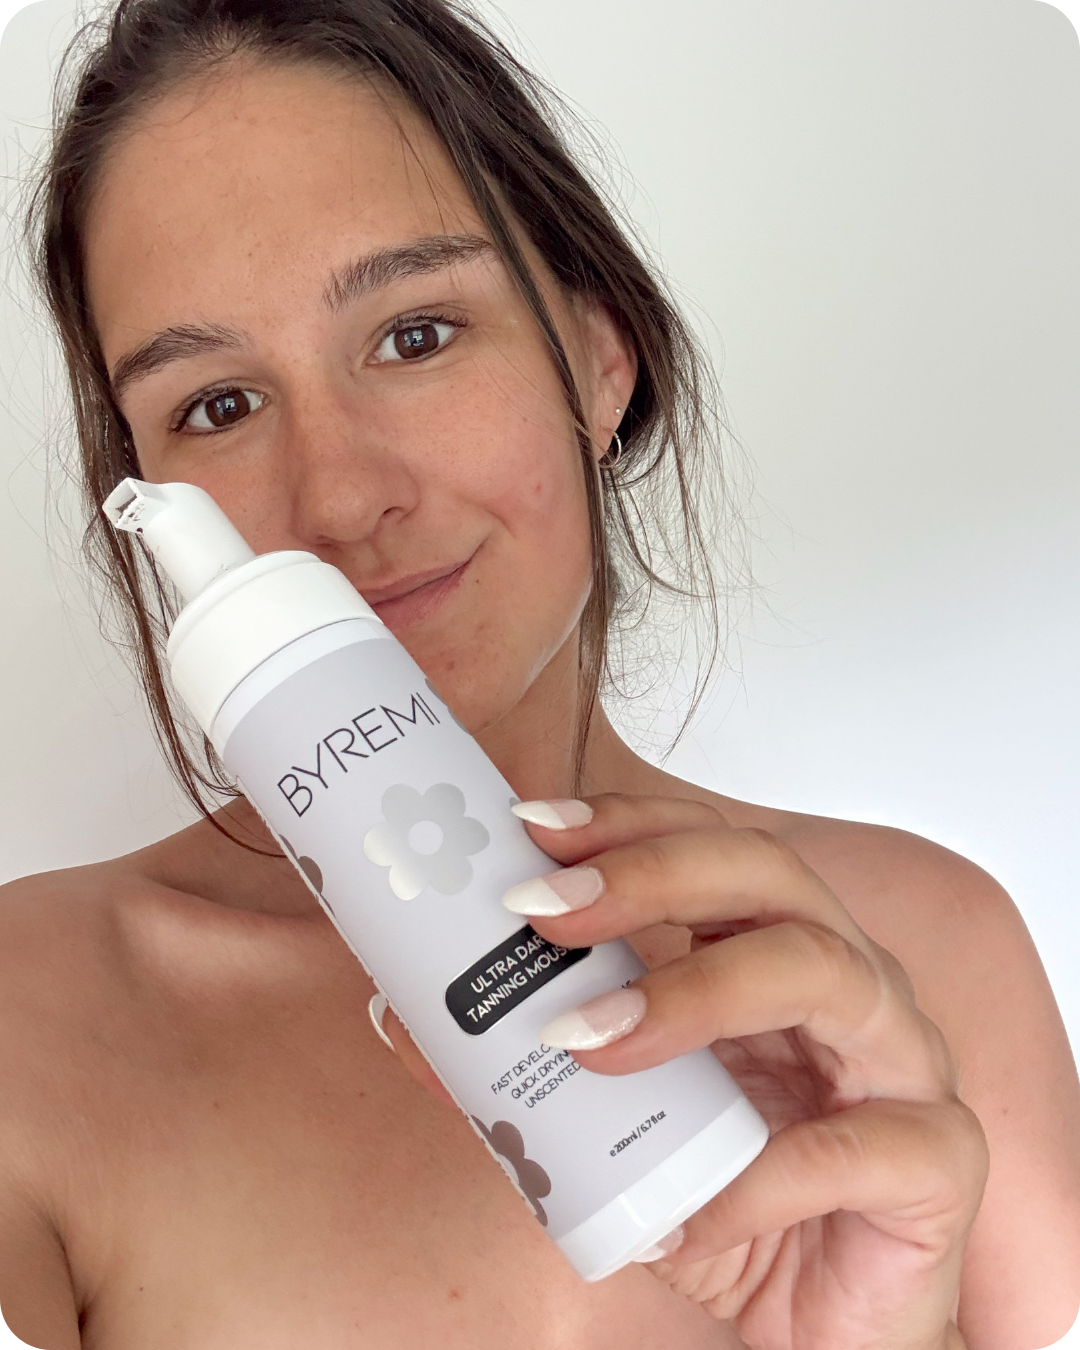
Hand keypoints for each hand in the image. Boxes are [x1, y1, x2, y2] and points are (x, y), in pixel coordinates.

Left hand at [502, 792, 987, 1349]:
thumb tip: (400, 1014)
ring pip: (824, 969)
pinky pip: (853, 1147)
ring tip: (589, 1040)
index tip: (531, 830)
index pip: (708, 847)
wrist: (815, 1327)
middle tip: (543, 911)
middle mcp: (847, 978)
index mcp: (775, 949)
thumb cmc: (725, 1203)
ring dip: (695, 993)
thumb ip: (519, 1070)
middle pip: (768, 875)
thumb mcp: (609, 1129)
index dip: (626, 825)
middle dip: (650, 874)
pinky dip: (757, 1178)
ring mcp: (903, 1058)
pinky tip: (684, 1219)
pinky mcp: (938, 1155)